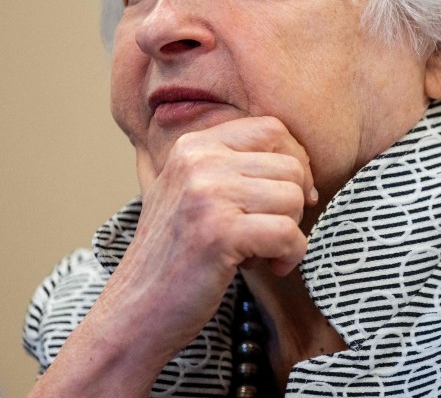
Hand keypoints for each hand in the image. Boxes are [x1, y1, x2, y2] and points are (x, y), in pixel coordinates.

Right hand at [127, 116, 316, 345]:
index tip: (289, 197)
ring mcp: (207, 195)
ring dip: (289, 232)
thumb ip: (236, 167)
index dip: (295, 162)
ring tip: (258, 251)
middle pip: (291, 166)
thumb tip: (302, 161)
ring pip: (294, 198)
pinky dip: (290, 256)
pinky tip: (267, 267)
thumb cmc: (179, 257)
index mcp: (194, 146)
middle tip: (265, 234)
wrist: (135, 314)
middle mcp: (198, 161)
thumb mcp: (196, 194)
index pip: (273, 129)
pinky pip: (289, 234)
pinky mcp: (219, 233)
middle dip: (293, 205)